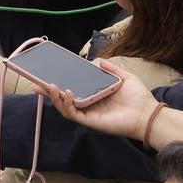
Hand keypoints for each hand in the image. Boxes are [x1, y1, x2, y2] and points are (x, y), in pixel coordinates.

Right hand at [36, 58, 158, 138]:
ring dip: (55, 98)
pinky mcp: (91, 121)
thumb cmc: (138, 97)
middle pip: (64, 99)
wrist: (147, 113)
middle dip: (49, 93)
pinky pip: (74, 114)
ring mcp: (89, 113)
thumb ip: (111, 69)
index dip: (61, 83)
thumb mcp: (124, 77)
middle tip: (35, 85)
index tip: (48, 75)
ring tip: (50, 87)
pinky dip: (67, 104)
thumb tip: (98, 61)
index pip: (73, 88)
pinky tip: (66, 92)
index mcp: (95, 94)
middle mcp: (90, 104)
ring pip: (65, 108)